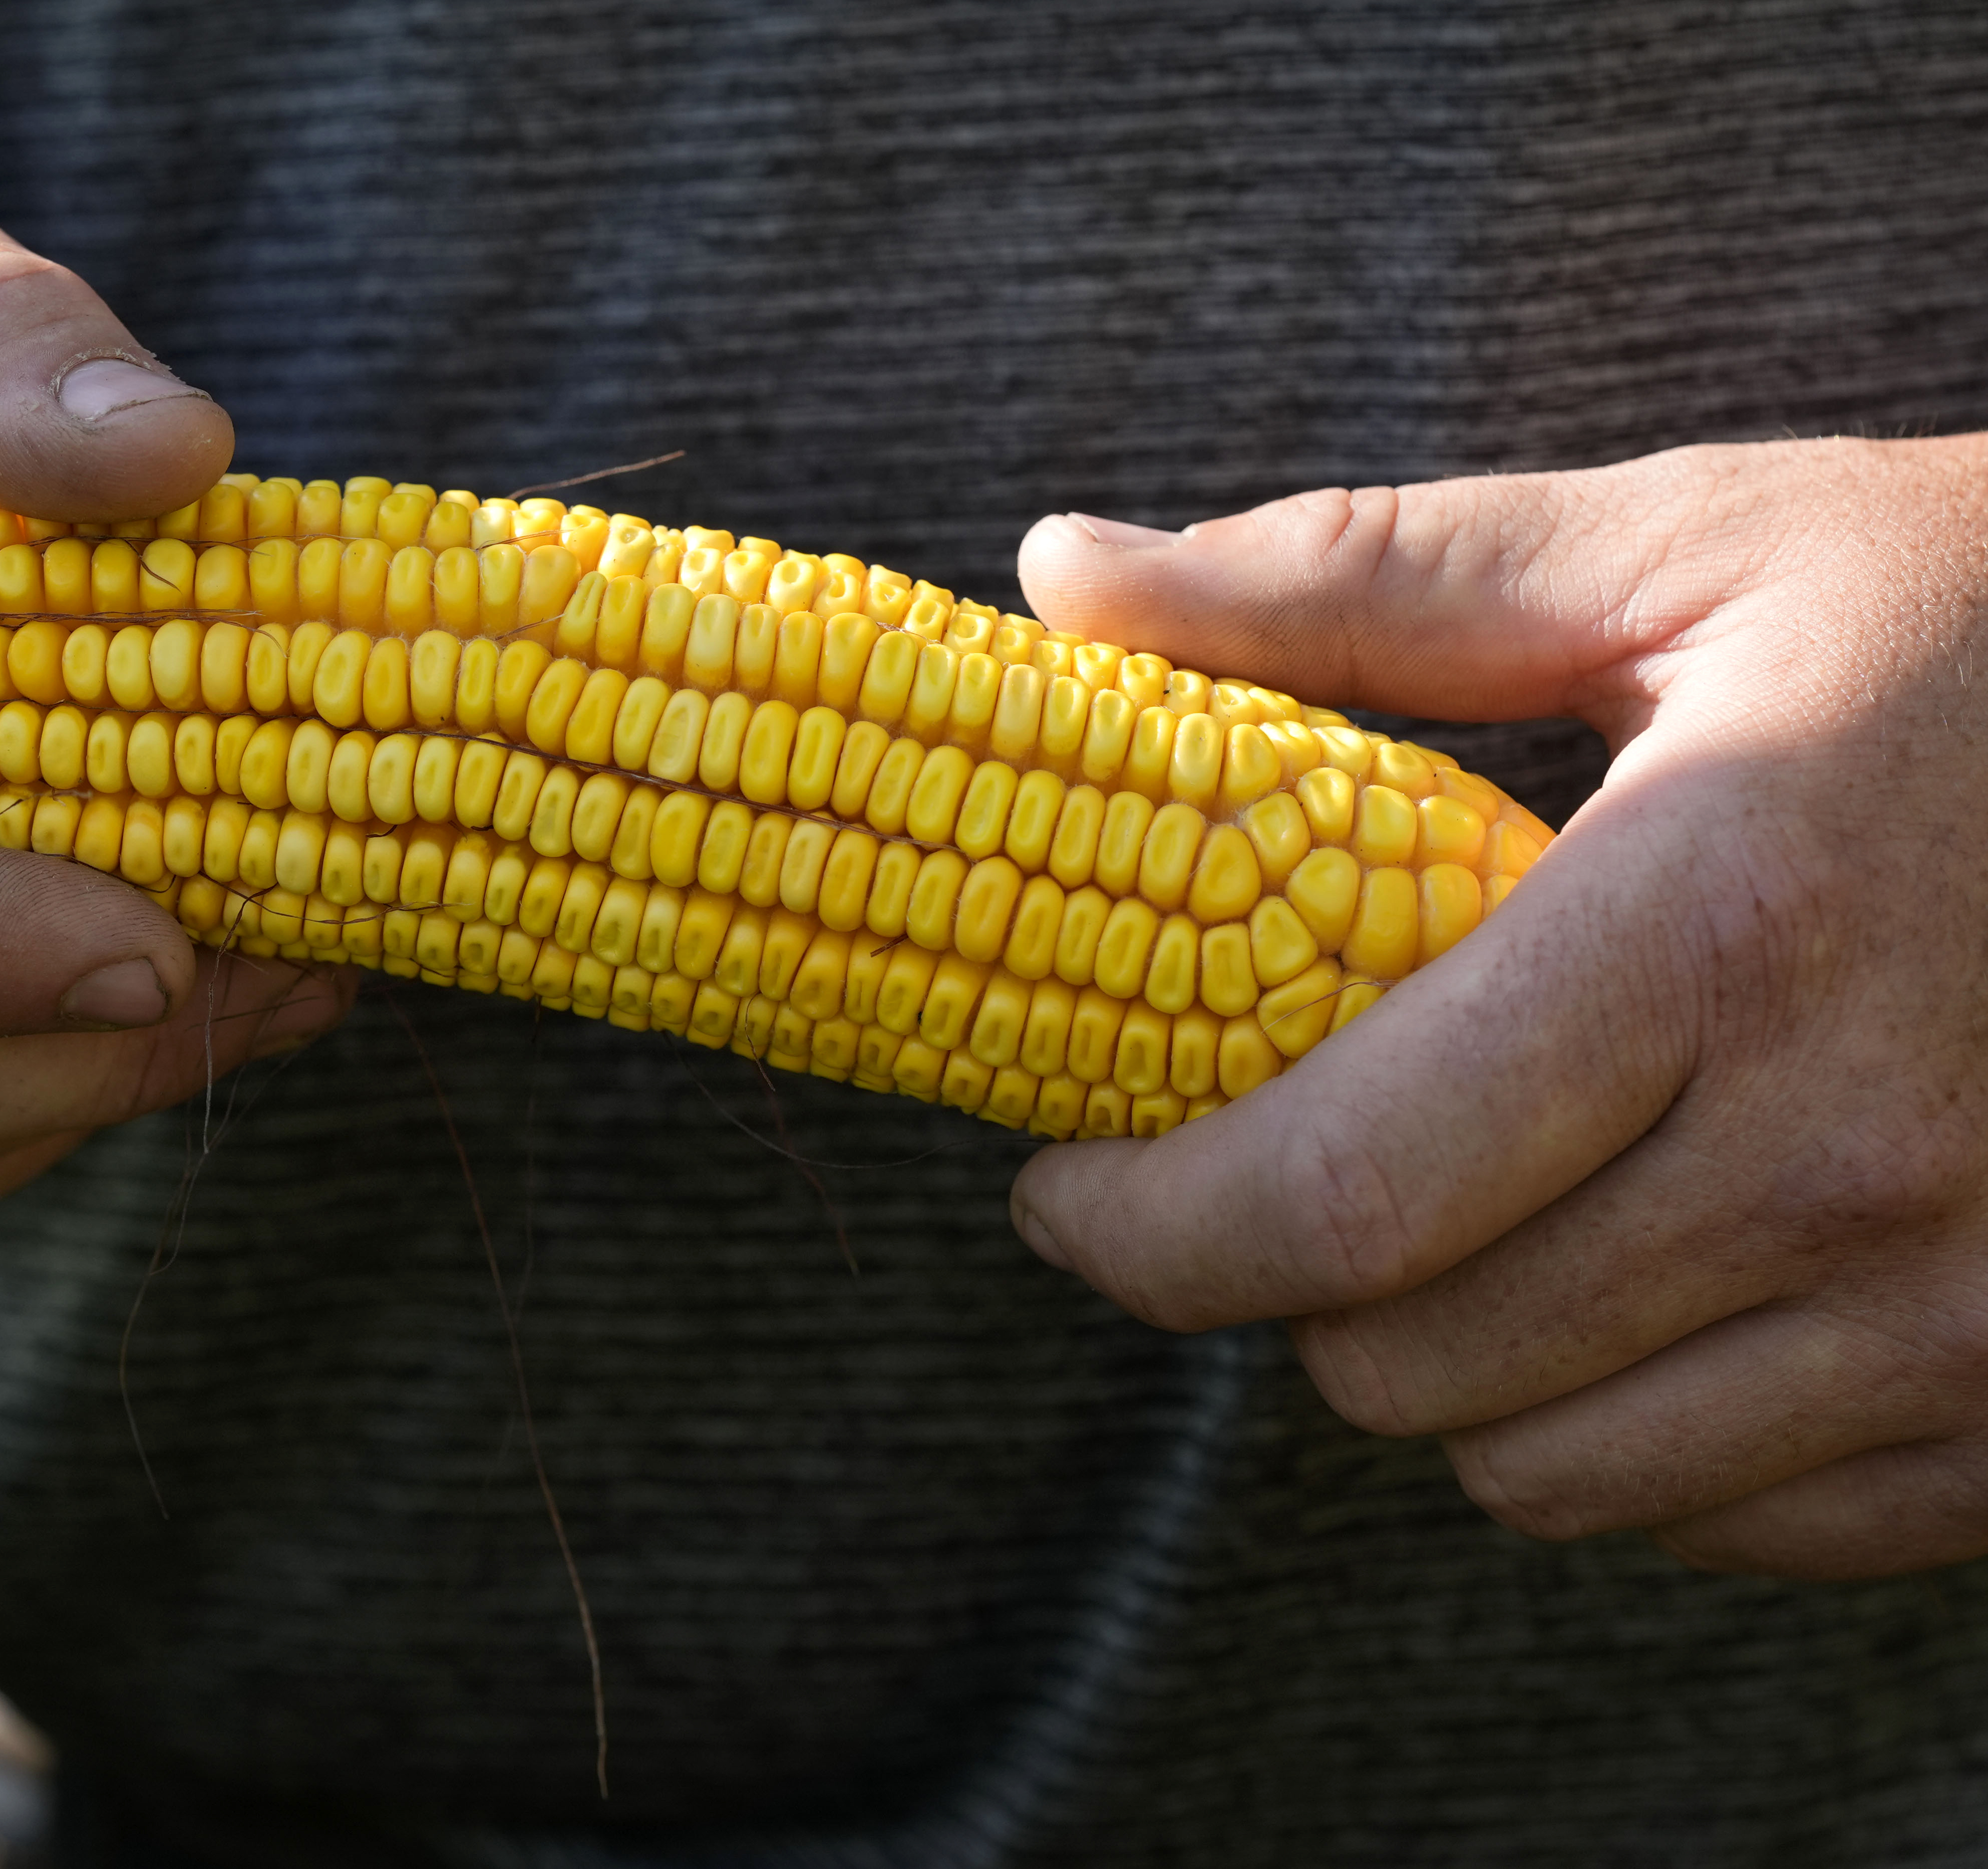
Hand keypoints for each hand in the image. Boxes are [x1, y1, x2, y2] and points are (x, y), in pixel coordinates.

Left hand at [1007, 436, 1987, 1579]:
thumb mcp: (1683, 549)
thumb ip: (1353, 580)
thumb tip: (1061, 573)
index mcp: (1728, 929)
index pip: (1338, 1195)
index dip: (1141, 1228)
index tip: (1063, 1188)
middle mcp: (1856, 1163)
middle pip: (1411, 1361)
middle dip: (1275, 1285)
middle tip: (1266, 1171)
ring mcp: (1971, 1317)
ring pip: (1547, 1473)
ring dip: (1444, 1368)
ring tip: (1459, 1217)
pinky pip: (1720, 1517)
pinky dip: (1622, 1430)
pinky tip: (1636, 1281)